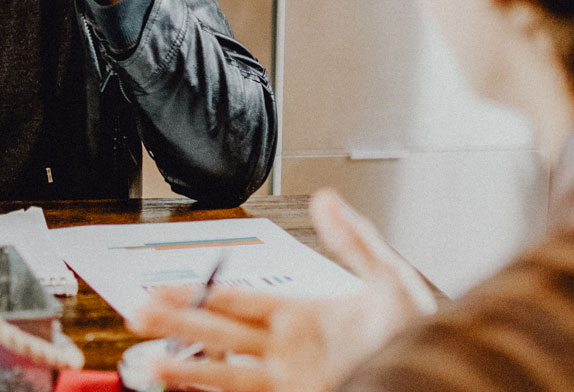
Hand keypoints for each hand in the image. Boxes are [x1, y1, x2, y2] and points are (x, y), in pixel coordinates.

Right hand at [127, 190, 436, 391]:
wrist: (437, 380)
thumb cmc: (423, 337)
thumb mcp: (391, 280)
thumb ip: (354, 241)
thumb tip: (325, 200)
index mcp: (303, 316)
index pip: (237, 301)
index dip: (198, 293)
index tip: (163, 287)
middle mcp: (288, 350)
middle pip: (218, 333)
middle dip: (176, 323)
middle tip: (136, 313)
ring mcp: (289, 380)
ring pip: (223, 372)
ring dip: (185, 365)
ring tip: (149, 361)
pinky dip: (207, 391)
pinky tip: (183, 387)